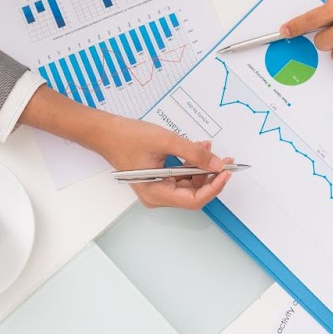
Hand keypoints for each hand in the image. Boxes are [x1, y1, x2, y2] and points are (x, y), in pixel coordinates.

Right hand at [91, 117, 232, 209]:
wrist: (106, 133)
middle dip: (211, 175)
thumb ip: (194, 153)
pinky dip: (191, 164)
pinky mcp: (158, 180)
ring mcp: (157, 189)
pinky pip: (181, 176)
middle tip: (225, 160)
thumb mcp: (167, 141)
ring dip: (202, 167)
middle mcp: (157, 196)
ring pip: (189, 183)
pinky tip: (197, 148)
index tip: (226, 173)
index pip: (194, 200)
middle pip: (193, 193)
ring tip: (209, 148)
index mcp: (156, 193)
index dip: (214, 187)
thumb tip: (216, 163)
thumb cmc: (127, 138)